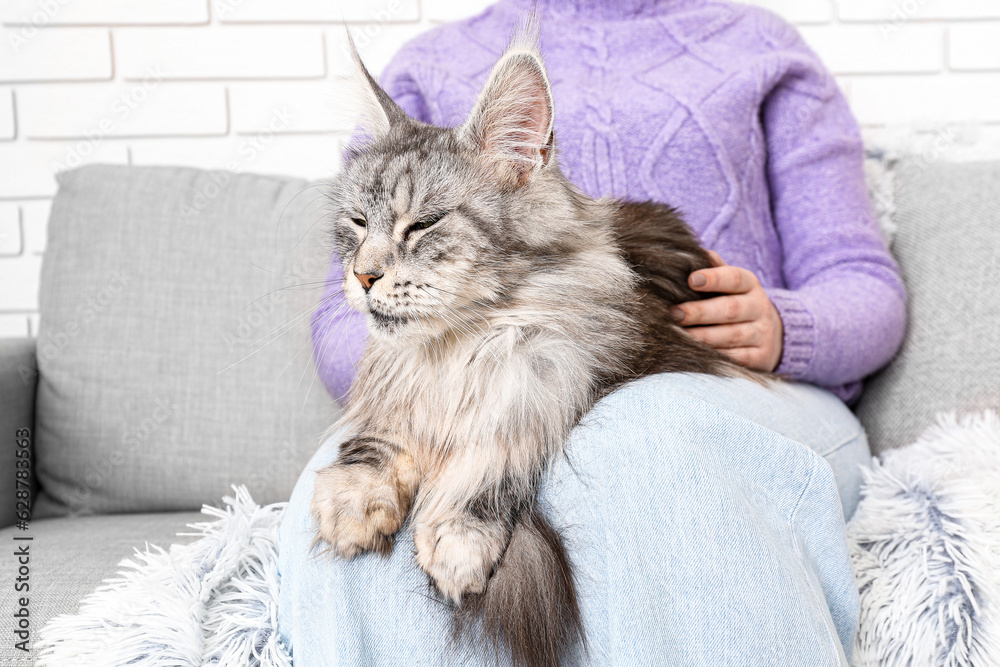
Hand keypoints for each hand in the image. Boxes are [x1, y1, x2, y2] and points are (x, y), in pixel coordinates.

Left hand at [671, 251, 783, 371]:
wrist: (770, 334)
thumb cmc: (736, 302)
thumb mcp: (731, 284)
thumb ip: (715, 269)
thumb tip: (698, 252)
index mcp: (750, 285)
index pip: (735, 278)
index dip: (714, 278)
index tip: (692, 280)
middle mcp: (758, 308)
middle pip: (730, 309)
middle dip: (700, 312)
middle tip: (674, 313)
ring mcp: (761, 334)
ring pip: (731, 336)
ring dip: (702, 337)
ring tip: (677, 335)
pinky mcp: (760, 357)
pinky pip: (735, 358)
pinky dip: (714, 356)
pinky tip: (694, 352)